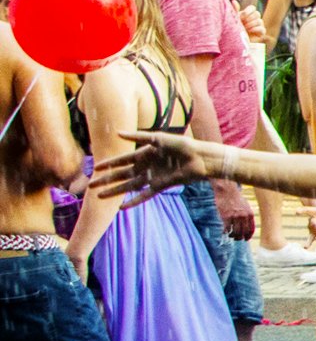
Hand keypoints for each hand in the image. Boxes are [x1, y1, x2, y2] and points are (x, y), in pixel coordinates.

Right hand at [89, 136, 213, 200]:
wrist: (199, 158)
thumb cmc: (181, 145)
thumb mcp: (158, 138)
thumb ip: (138, 136)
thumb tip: (118, 133)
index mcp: (143, 154)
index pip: (121, 160)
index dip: (108, 164)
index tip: (94, 168)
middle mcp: (145, 166)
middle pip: (121, 175)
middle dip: (106, 180)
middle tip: (90, 185)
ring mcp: (152, 177)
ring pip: (128, 186)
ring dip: (114, 191)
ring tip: (100, 196)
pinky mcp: (160, 186)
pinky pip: (144, 195)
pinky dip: (133, 201)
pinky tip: (121, 207)